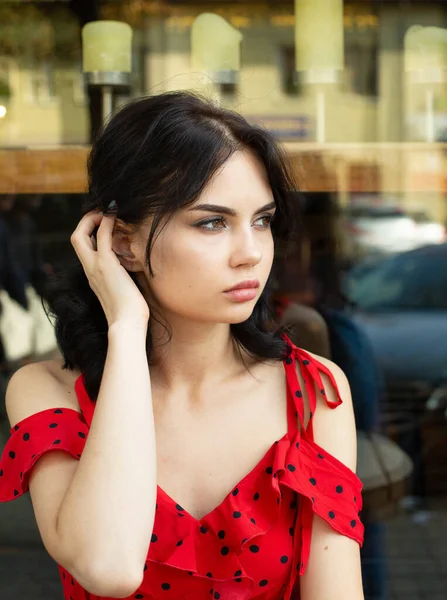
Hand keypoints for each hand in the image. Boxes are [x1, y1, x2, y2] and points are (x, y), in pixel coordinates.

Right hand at [70, 210, 149, 327]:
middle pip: (75, 238)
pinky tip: (116, 216)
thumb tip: (131, 275)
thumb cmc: (129, 312)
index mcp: (93, 275)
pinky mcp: (107, 264)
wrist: (127, 324)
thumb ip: (121, 280)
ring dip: (94, 218)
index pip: (84, 249)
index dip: (90, 234)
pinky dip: (107, 222)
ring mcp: (96, 266)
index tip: (103, 226)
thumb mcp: (122, 292)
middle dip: (85, 222)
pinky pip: (102, 236)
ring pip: (82, 234)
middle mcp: (90, 269)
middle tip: (101, 214)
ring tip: (109, 210)